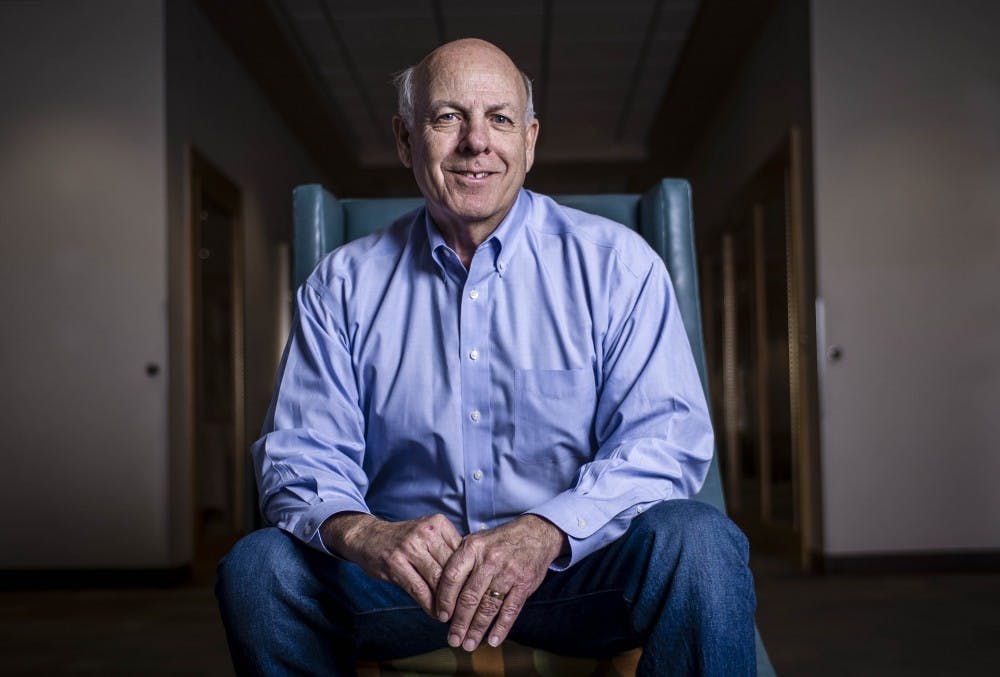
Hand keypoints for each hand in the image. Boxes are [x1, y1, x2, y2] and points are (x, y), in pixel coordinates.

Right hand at [321, 512, 461, 615]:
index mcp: (439, 523)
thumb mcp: (428, 535)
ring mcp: (410, 546)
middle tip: (467, 610)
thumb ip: (448, 550)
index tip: (475, 594)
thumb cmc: (404, 541)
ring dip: (446, 602)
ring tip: (451, 615)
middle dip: (460, 592)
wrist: (368, 537)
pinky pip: (419, 589)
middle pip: (452, 567)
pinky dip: (429, 605)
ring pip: (437, 580)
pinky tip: (435, 613)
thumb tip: (472, 578)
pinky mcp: (396, 563)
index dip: (470, 576)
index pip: (463, 553)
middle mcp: (426, 532)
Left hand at [436, 515, 566, 650]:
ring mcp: (508, 572)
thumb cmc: (498, 542)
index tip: (441, 617)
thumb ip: (459, 562)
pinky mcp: (524, 583)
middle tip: (453, 640)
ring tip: (468, 644)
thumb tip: (440, 593)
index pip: (452, 577)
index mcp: (472, 548)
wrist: (535, 533)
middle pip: (469, 597)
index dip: (445, 600)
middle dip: (459, 623)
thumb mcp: (476, 541)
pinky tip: (493, 640)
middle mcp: (489, 560)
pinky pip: (510, 609)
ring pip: (488, 606)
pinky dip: (501, 627)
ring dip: (477, 629)